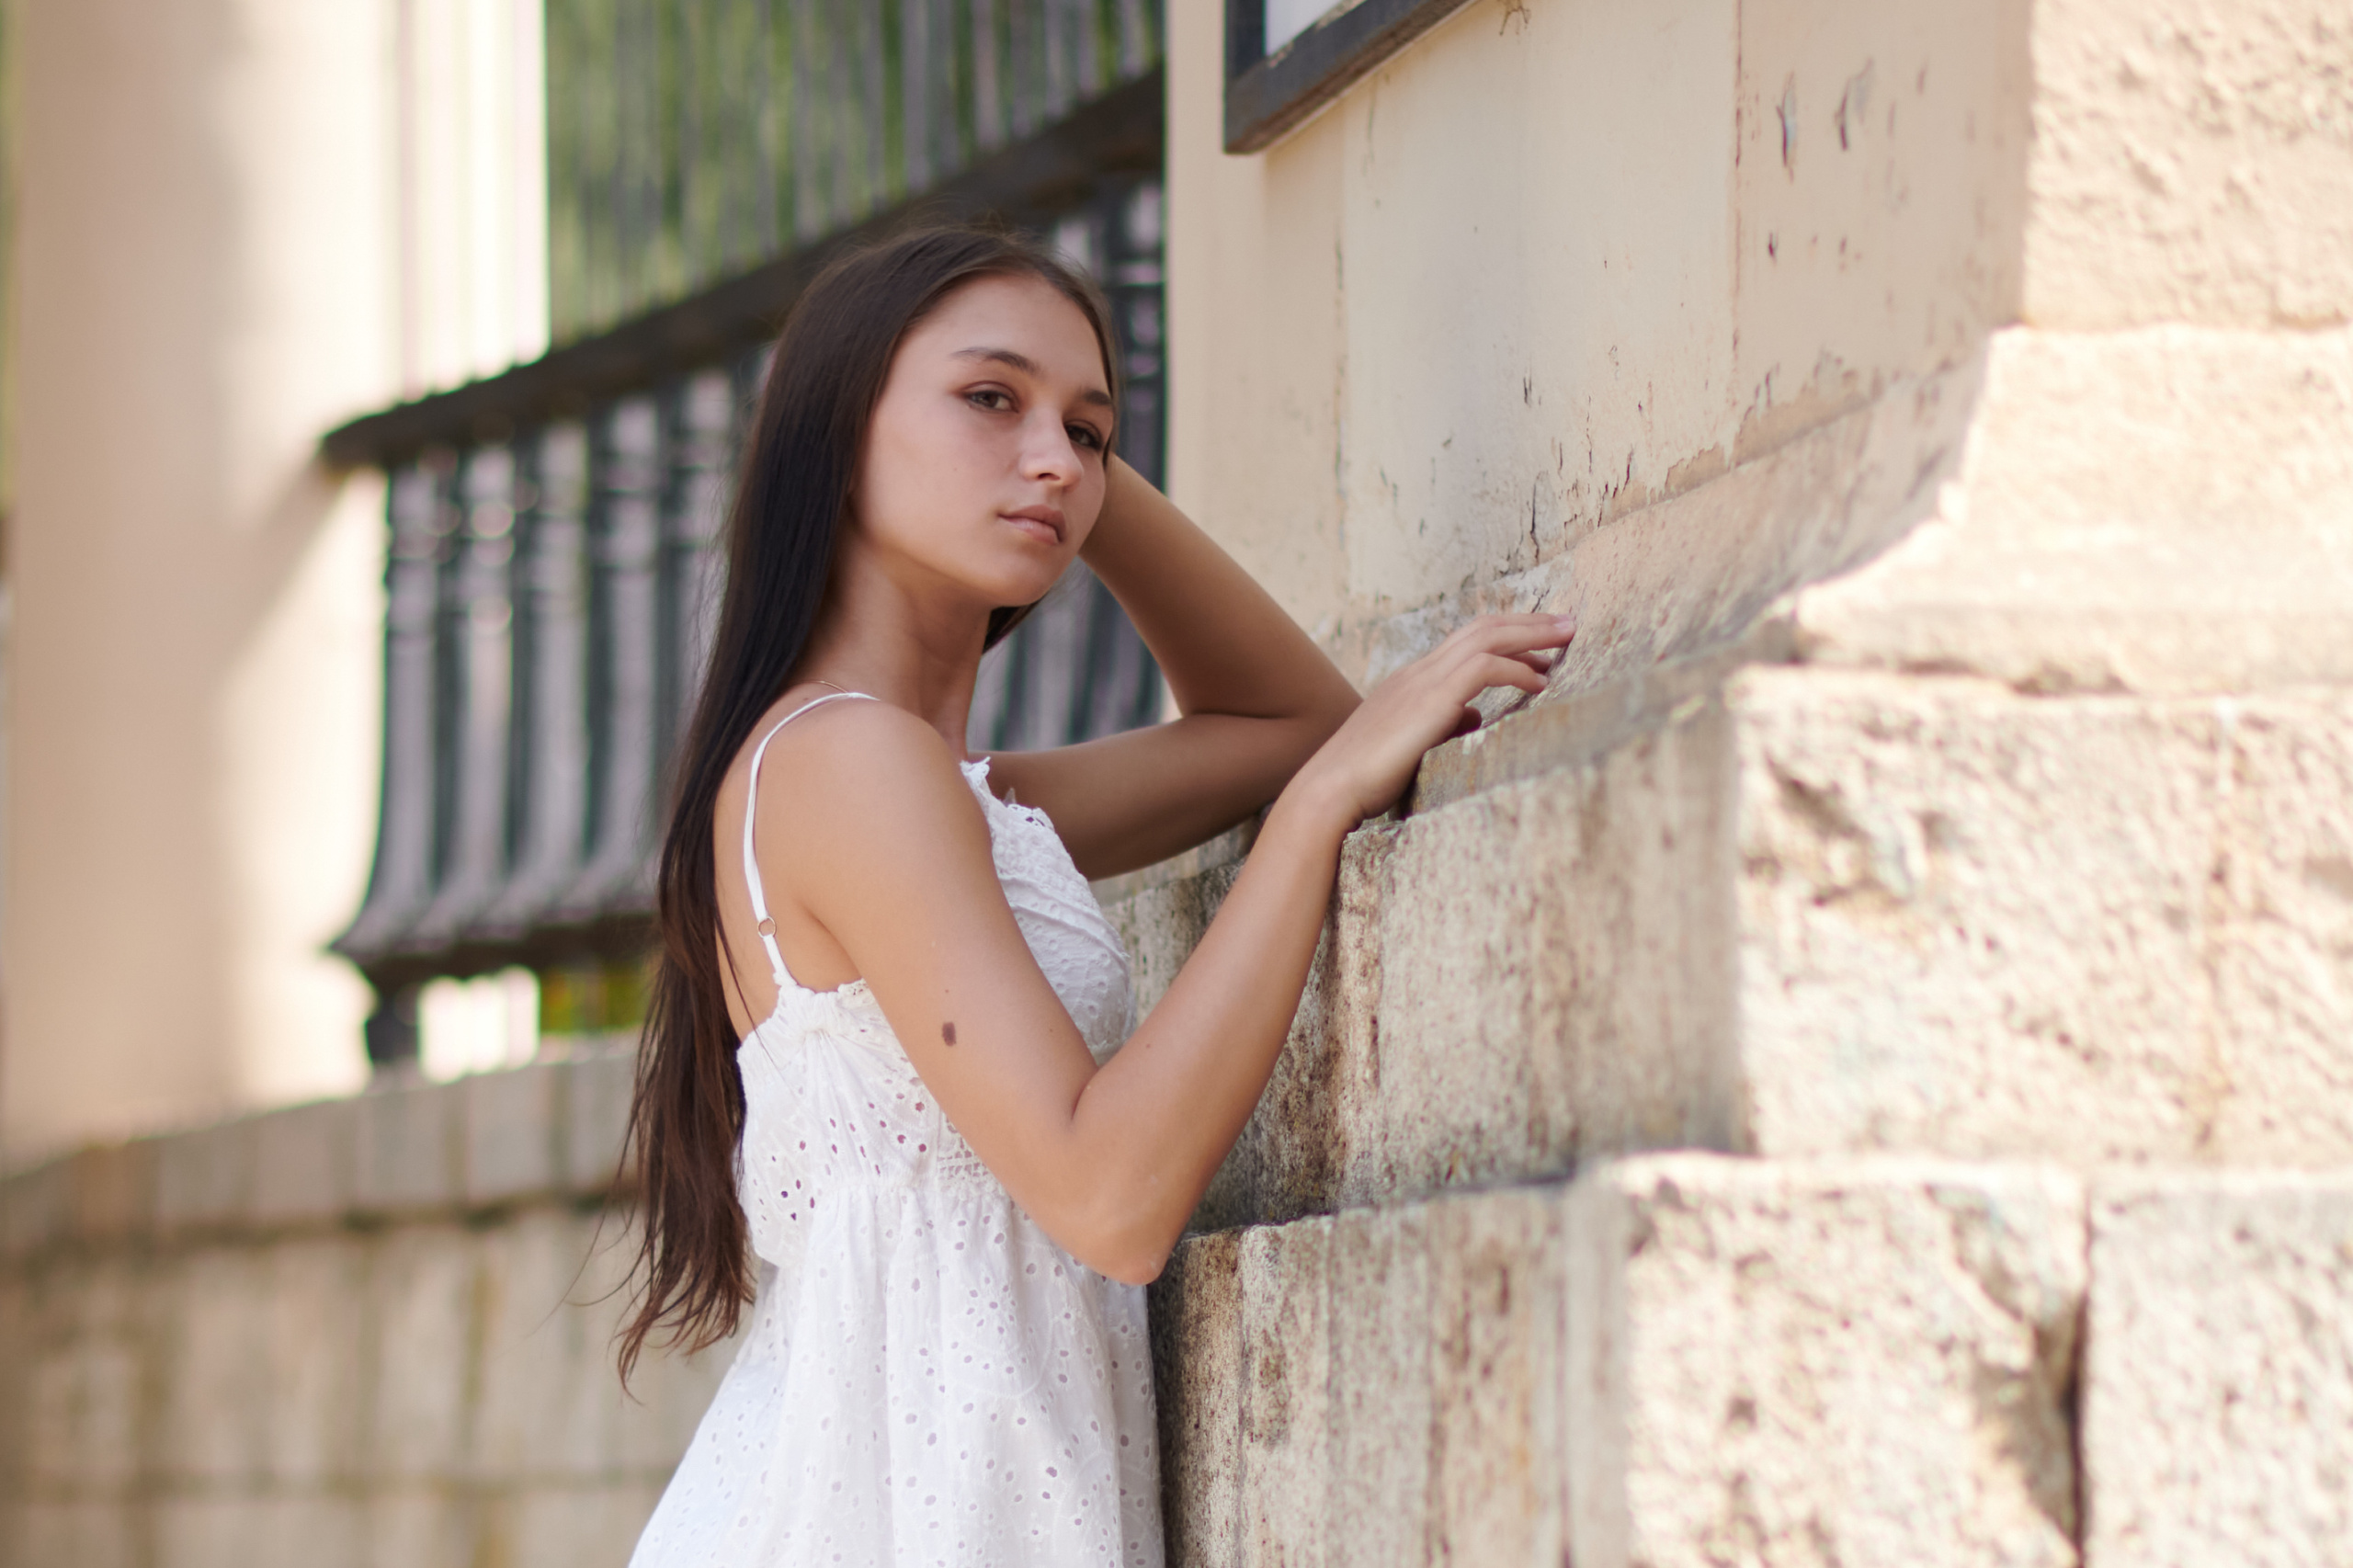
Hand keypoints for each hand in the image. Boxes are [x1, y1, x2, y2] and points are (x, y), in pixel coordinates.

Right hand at [1285, 612, 1576, 830]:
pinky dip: (1518, 670)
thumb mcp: (1413, 747)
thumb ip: (1445, 725)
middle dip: (1529, 623)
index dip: (1506, 635)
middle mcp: (1418, 671)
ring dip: (1532, 635)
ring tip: (1567, 639)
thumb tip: (1476, 716)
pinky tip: (1541, 685)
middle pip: (1482, 627)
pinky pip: (1486, 667)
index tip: (1540, 641)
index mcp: (1411, 681)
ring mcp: (1423, 680)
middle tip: (1567, 622)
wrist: (1330, 789)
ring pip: (1488, 636)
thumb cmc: (1366, 780)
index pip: (1466, 642)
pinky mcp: (1432, 698)